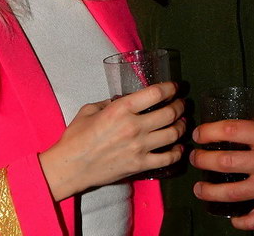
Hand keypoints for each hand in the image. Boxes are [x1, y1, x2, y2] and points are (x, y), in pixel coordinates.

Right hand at [39, 82, 184, 199]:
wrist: (70, 167)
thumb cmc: (76, 136)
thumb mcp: (90, 109)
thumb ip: (110, 102)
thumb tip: (123, 100)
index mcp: (121, 109)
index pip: (155, 94)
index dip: (169, 88)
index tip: (174, 87)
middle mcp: (133, 126)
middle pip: (169, 113)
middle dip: (179, 106)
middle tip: (181, 104)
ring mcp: (139, 147)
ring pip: (172, 134)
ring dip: (181, 126)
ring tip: (182, 122)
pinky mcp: (139, 165)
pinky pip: (167, 158)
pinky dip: (177, 152)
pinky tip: (178, 147)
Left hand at [190, 112, 253, 229]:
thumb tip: (246, 123)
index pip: (229, 131)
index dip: (208, 132)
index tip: (198, 134)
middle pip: (223, 162)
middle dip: (202, 160)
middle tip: (195, 158)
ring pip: (232, 193)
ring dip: (210, 191)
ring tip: (199, 188)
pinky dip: (240, 220)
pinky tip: (231, 216)